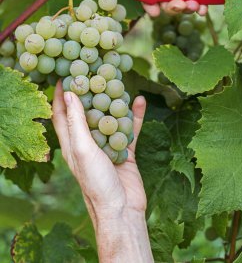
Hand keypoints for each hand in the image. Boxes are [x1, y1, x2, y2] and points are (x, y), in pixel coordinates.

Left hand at [52, 82, 153, 262]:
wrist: (122, 209)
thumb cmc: (96, 182)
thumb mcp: (82, 149)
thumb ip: (77, 122)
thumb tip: (68, 94)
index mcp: (71, 143)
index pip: (61, 114)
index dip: (59, 95)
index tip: (63, 75)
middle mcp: (87, 143)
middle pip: (86, 112)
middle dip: (89, 93)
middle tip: (93, 73)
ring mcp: (106, 146)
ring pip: (108, 118)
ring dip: (112, 101)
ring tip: (117, 82)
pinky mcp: (124, 151)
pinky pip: (129, 129)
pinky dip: (134, 116)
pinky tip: (140, 101)